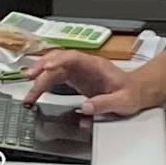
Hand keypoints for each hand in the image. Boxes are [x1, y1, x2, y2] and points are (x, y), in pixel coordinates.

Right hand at [26, 50, 142, 119]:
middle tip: (30, 79)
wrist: (136, 92)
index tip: (47, 67)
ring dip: (40, 78)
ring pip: (54, 69)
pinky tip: (37, 91)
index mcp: (96, 65)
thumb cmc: (131, 93)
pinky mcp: (75, 79)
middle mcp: (85, 65)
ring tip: (29, 93)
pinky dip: (45, 83)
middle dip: (42, 67)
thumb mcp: (123, 101)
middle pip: (58, 60)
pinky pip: (56, 77)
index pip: (73, 57)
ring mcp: (79, 71)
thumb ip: (104, 103)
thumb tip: (86, 107)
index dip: (59, 60)